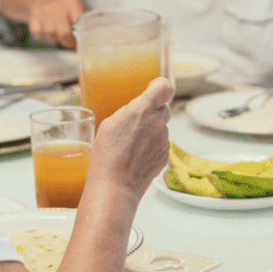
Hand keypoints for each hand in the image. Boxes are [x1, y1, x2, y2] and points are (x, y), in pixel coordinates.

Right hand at [28, 0, 84, 48]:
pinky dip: (42, 36)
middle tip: (70, 43)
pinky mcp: (33, 17)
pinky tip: (46, 30)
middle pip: (64, 33)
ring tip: (57, 33)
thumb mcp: (78, 9)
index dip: (79, 38)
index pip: (78, 24)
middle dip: (68, 42)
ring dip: (55, 38)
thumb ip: (87, 22)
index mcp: (72, 4)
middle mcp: (58, 6)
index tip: (80, 44)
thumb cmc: (66, 9)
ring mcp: (44, 11)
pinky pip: (38, 34)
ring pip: (51, 35)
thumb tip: (92, 39)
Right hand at [86, 78, 173, 199]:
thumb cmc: (107, 155)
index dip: (160, 86)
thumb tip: (138, 109)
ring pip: (162, 127)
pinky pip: (161, 143)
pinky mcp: (166, 155)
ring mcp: (164, 140)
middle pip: (164, 108)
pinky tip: (137, 155)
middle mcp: (157, 122)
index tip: (152, 89)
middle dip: (153, 111)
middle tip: (137, 122)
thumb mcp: (110, 124)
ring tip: (132, 144)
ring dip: (152, 130)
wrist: (115, 185)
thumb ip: (129, 112)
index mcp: (142, 110)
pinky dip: (152, 146)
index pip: (164, 87)